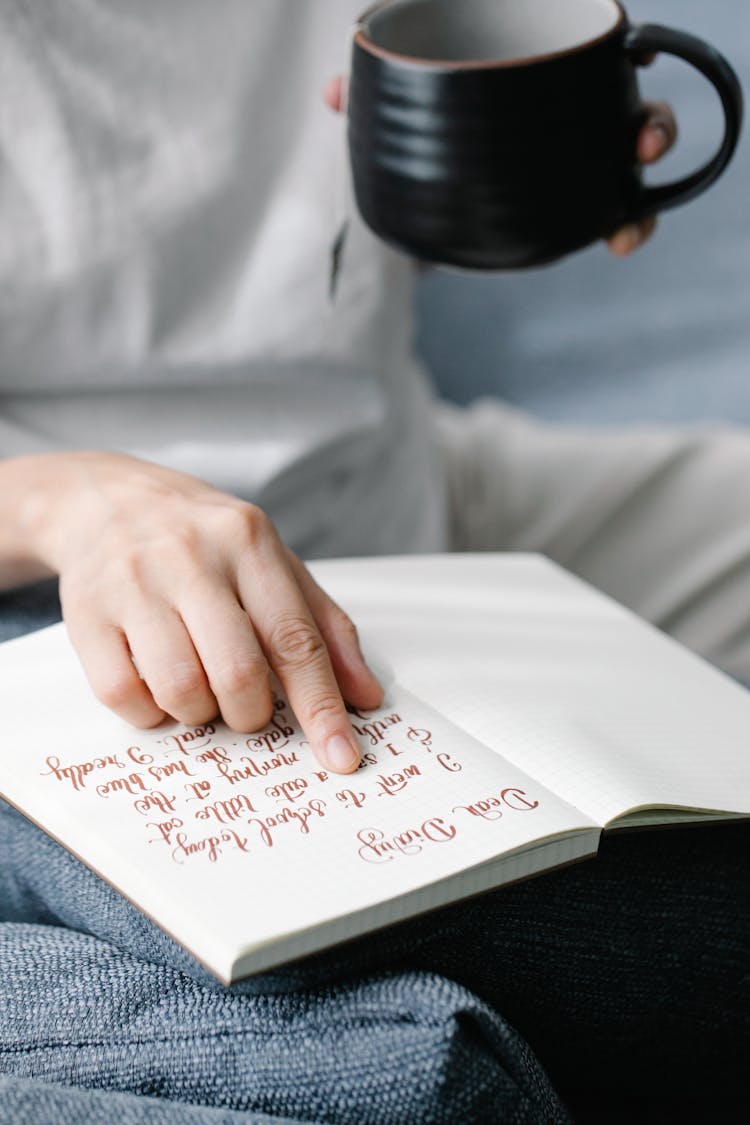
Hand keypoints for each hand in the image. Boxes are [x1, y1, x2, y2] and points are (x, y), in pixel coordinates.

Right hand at [19, 452, 381, 772]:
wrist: (109, 501)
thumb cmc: (208, 544)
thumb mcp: (275, 566)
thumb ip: (326, 629)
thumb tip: (366, 698)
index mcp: (249, 541)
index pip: (295, 639)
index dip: (321, 706)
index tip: (341, 757)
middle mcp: (191, 557)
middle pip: (238, 673)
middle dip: (250, 713)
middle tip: (245, 707)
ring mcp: (133, 583)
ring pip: (180, 689)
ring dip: (199, 714)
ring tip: (199, 689)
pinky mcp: (86, 612)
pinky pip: (122, 694)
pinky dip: (149, 712)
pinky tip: (156, 687)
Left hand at [323, 77, 677, 257]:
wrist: (428, 180)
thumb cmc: (426, 126)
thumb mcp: (402, 109)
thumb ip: (372, 95)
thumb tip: (333, 94)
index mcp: (538, 64)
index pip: (595, 46)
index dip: (628, 50)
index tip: (637, 58)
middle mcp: (571, 105)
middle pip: (630, 103)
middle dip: (651, 121)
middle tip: (644, 141)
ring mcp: (579, 153)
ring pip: (633, 152)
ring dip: (648, 171)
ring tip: (640, 195)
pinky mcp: (577, 198)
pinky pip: (617, 206)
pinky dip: (628, 221)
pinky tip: (619, 241)